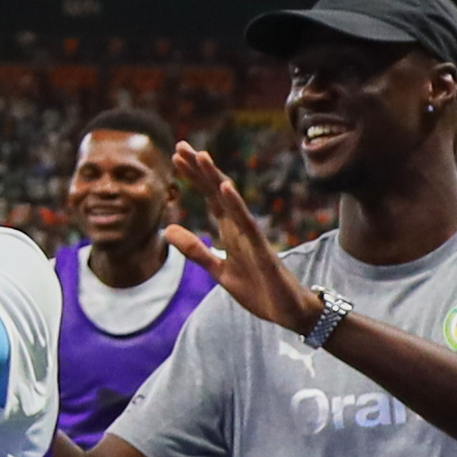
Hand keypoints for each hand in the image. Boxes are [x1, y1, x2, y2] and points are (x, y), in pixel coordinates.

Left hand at [163, 143, 310, 331]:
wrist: (288, 311)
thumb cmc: (259, 289)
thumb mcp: (219, 271)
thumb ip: (196, 251)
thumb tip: (168, 231)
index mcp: (231, 231)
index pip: (209, 197)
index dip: (194, 177)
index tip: (177, 156)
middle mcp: (241, 227)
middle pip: (217, 191)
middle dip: (200, 169)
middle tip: (181, 145)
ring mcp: (252, 236)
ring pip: (231, 201)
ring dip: (215, 178)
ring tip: (200, 156)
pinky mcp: (262, 249)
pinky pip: (247, 223)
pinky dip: (236, 205)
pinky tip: (225, 187)